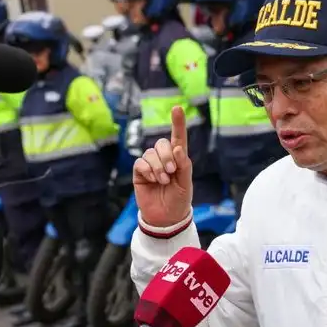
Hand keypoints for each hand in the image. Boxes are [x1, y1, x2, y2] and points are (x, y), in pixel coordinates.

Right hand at [133, 106, 191, 226]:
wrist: (166, 218)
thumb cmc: (178, 200)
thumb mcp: (186, 184)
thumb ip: (184, 166)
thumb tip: (178, 148)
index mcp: (179, 160)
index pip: (178, 138)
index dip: (177, 123)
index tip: (177, 108)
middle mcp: (164, 159)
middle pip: (161, 143)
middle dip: (167, 156)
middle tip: (172, 172)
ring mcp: (151, 165)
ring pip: (150, 153)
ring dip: (158, 166)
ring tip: (163, 180)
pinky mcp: (140, 172)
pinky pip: (140, 162)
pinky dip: (147, 170)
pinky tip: (152, 180)